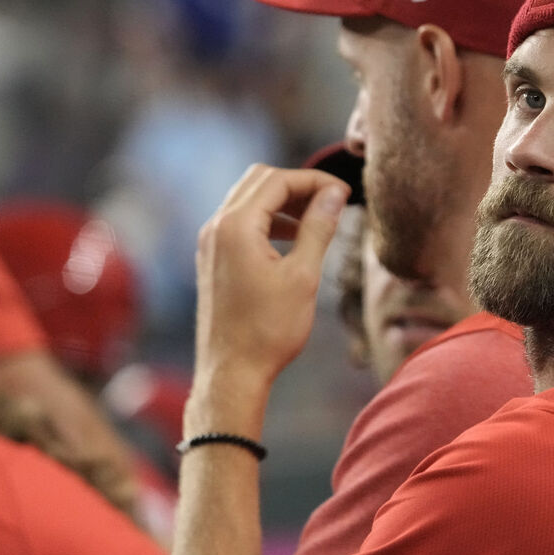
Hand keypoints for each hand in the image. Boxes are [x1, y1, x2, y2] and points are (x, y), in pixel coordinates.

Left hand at [189, 164, 348, 436]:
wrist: (231, 374)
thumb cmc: (268, 331)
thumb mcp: (303, 276)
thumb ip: (318, 228)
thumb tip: (334, 194)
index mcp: (235, 226)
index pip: (277, 181)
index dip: (314, 180)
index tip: (344, 192)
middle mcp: (215, 227)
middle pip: (258, 181)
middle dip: (297, 185)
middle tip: (331, 200)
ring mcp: (209, 243)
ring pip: (247, 200)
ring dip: (282, 202)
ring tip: (317, 218)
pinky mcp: (211, 259)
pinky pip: (239, 223)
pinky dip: (267, 220)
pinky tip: (292, 239)